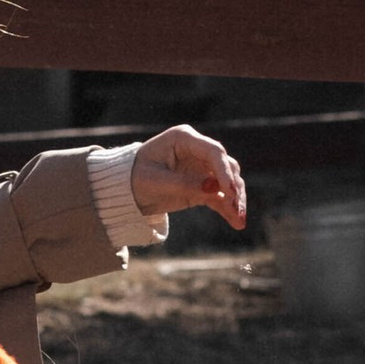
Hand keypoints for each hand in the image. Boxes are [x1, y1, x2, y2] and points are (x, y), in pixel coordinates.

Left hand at [131, 122, 246, 231]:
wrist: (124, 189)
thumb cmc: (135, 177)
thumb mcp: (154, 181)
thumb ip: (183, 183)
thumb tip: (213, 189)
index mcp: (184, 139)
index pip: (213, 152)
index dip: (224, 171)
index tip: (230, 191)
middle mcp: (197, 150)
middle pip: (226, 166)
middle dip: (234, 187)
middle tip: (237, 207)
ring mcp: (201, 168)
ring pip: (228, 182)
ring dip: (235, 200)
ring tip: (240, 219)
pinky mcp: (202, 186)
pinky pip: (219, 197)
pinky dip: (227, 209)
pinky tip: (237, 223)